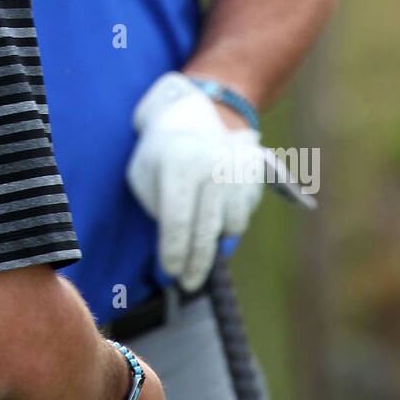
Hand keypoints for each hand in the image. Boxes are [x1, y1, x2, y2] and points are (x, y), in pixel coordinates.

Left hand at [126, 72, 267, 290]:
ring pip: (231, 225)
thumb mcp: (144, 177)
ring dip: (214, 239)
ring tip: (198, 233)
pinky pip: (244, 213)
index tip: (171, 272)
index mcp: (179, 164)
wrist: (190, 116)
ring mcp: (238, 167)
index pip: (177, 222)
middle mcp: (213, 165)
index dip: (174, 253)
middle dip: (196, 263)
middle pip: (206, 230)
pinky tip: (215, 210)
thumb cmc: (159, 156)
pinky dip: (229, 220)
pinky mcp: (255, 170)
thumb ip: (157, 211)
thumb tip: (178, 252)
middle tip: (187, 284)